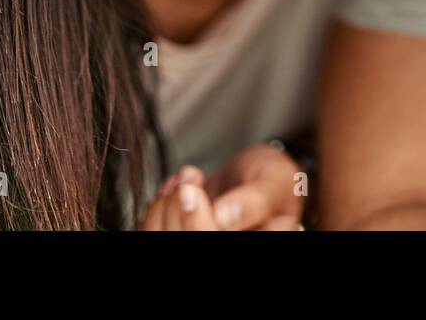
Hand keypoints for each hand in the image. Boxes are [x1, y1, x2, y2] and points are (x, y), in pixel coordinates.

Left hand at [138, 143, 304, 230]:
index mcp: (257, 243)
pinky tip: (172, 190)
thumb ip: (255, 201)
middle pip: (182, 240)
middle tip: (189, 179)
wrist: (260, 177)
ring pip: (161, 236)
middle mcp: (224, 248)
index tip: (191, 190)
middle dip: (178, 207)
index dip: (196, 223)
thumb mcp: (275, 184)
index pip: (211, 240)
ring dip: (164, 205)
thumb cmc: (275, 181)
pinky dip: (155, 208)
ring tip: (185, 179)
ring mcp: (199, 241)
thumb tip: (225, 216)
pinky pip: (150, 232)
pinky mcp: (180, 236)